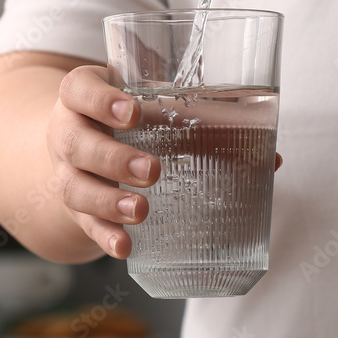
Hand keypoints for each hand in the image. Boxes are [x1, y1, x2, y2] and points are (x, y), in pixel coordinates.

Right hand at [47, 65, 281, 259]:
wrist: (83, 142)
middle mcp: (68, 131)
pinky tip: (125, 247)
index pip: (79, 90)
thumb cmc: (133, 117)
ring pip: (74, 188)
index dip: (101, 100)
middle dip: (113, 159)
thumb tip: (271, 157)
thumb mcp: (156, 104)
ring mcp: (67, 171)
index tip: (134, 112)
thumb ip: (207, 119)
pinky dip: (103, 236)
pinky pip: (83, 224)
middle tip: (152, 170)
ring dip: (108, 202)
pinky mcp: (74, 207)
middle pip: (76, 143)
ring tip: (141, 211)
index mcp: (85, 95)